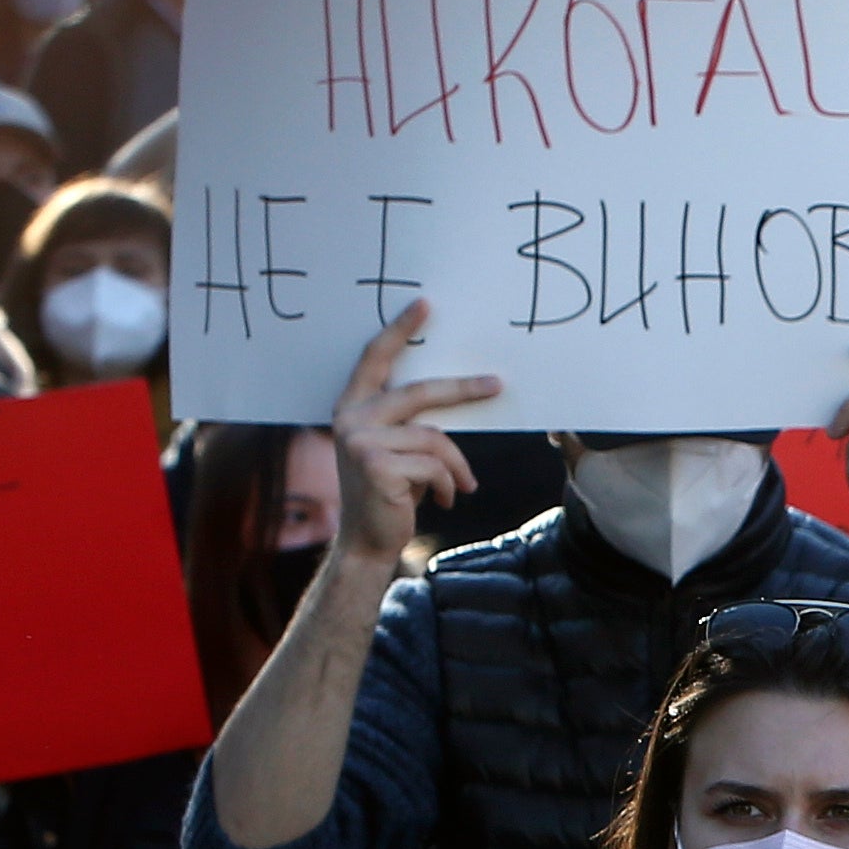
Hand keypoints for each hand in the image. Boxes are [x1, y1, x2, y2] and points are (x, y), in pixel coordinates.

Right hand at [332, 302, 490, 563]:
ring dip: (456, 467)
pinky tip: (441, 502)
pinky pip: (434, 466)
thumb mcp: (396, 451)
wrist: (368, 543)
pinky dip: (447, 485)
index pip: (375, 359)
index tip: (425, 304)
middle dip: (462, 390)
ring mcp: (360, 441)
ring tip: (459, 487)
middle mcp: (350, 419)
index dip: (399, 331)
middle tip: (497, 385)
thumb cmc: (390, 495)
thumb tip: (462, 392)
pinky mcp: (376, 466)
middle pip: (418, 392)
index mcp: (353, 408)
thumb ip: (410, 423)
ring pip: (434, 439)